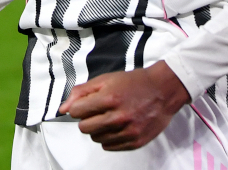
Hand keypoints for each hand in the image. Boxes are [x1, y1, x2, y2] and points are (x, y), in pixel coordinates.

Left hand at [58, 61, 190, 150]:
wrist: (164, 90)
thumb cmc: (135, 82)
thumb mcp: (106, 79)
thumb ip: (82, 92)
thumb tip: (63, 109)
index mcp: (109, 98)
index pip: (77, 112)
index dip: (79, 107)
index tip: (86, 105)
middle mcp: (118, 117)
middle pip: (84, 128)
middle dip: (87, 119)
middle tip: (98, 111)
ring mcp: (128, 131)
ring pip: (96, 138)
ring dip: (98, 129)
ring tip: (110, 117)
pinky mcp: (135, 141)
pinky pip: (109, 146)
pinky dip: (109, 138)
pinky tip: (118, 126)